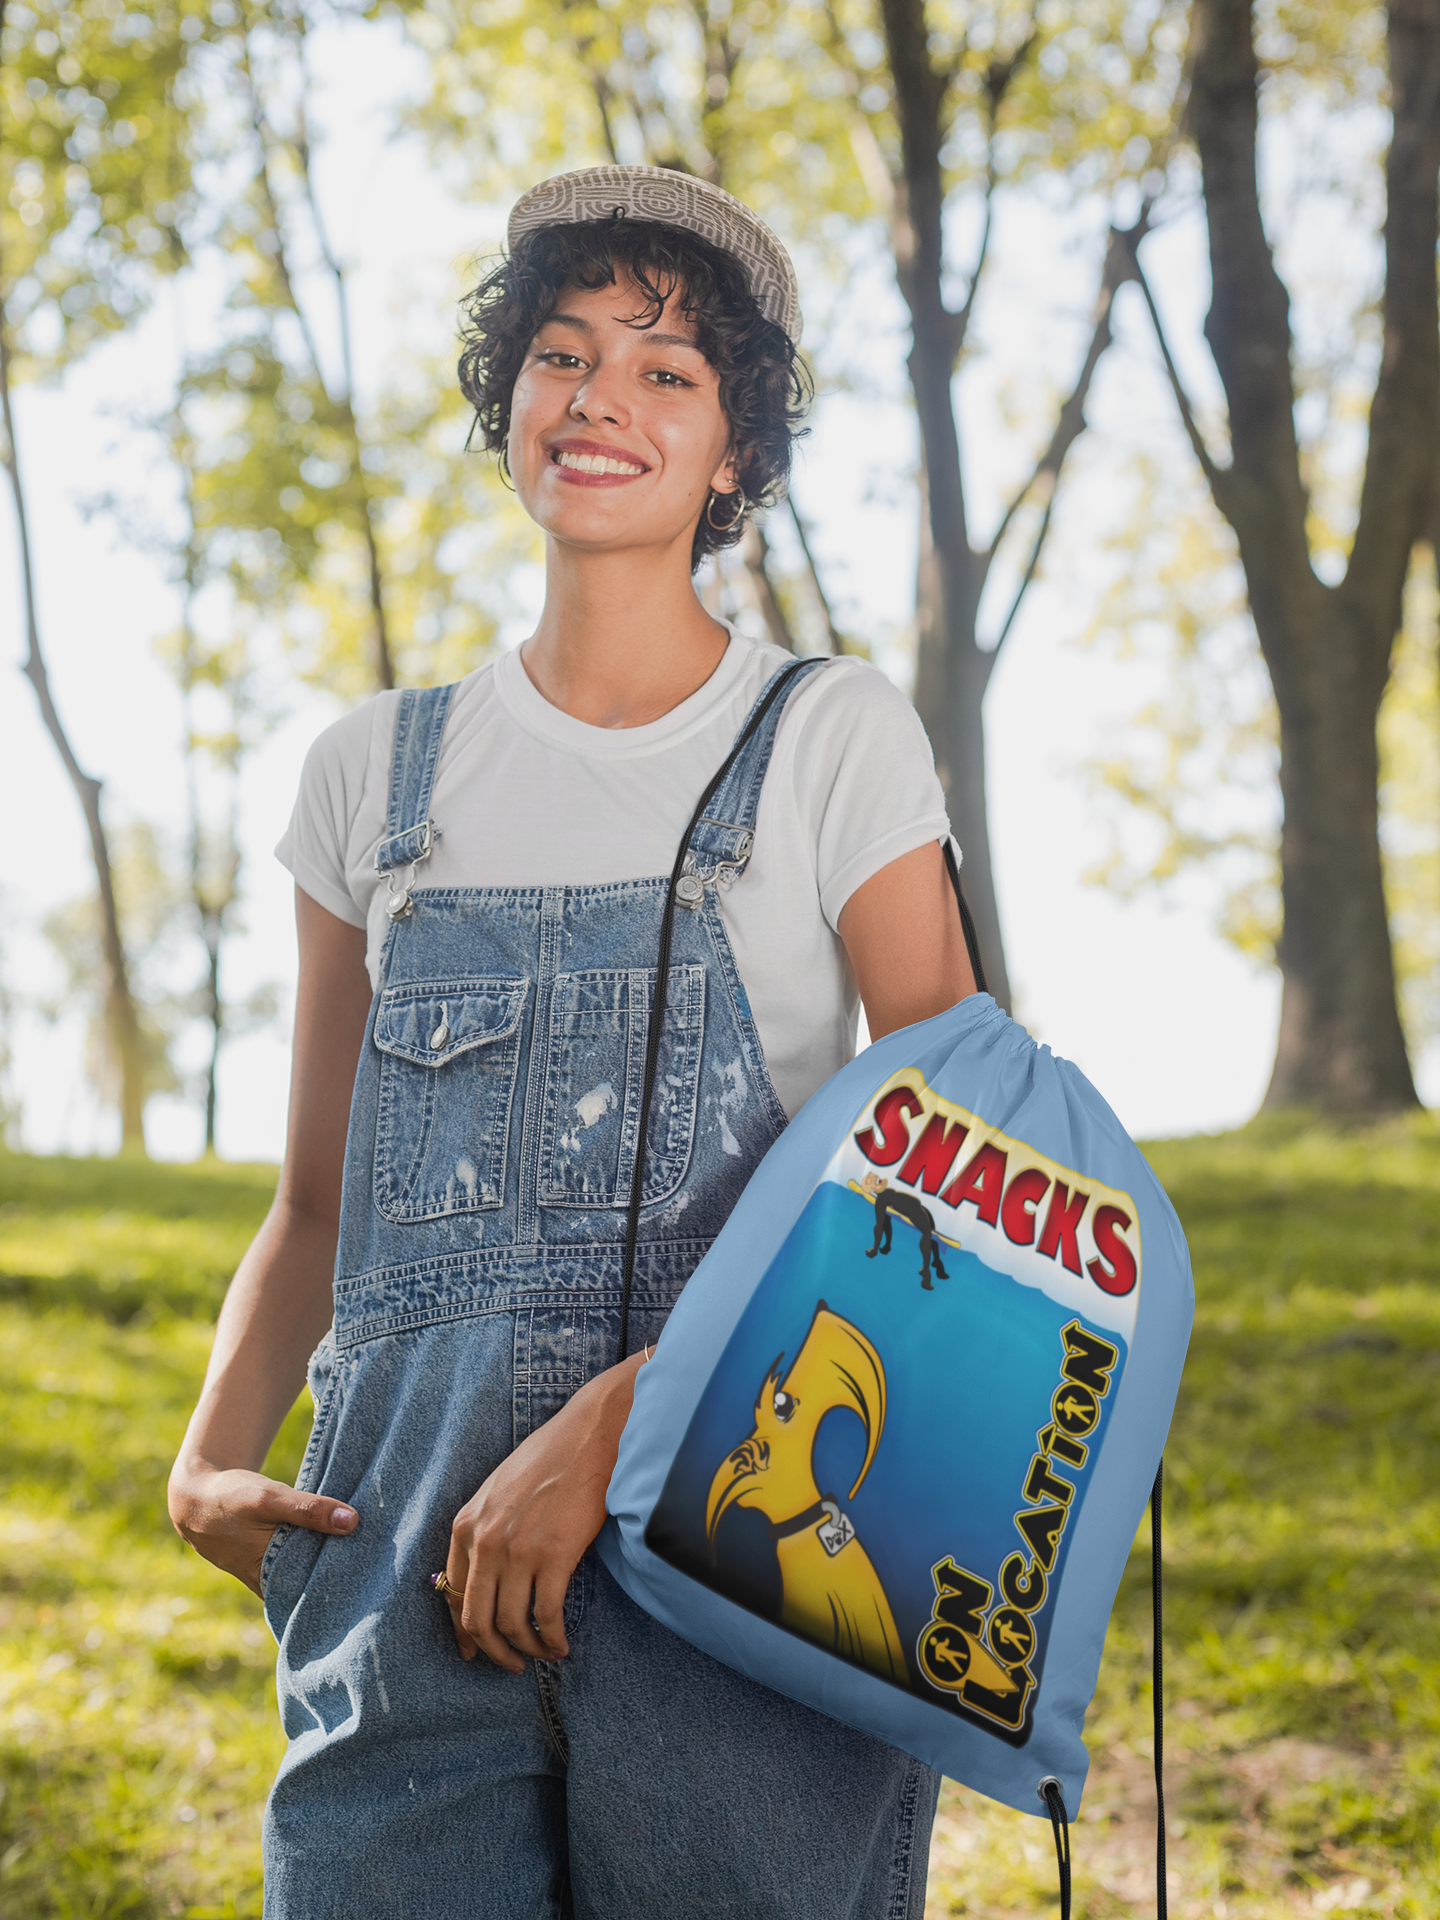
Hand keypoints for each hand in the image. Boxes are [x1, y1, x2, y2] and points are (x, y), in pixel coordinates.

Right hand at [168, 1461, 357, 1597]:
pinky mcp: (270, 1559)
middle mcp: (270, 1584)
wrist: (196, 1495)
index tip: (376, 1583)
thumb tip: (353, 1522)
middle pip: (313, 1586)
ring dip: (330, 1563)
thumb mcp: (270, 1499)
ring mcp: (269, 1573)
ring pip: (307, 1573)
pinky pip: (300, 1562)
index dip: (343, 1589)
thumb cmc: (232, 1498)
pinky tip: (343, 1541)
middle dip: (341, 1577)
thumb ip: (309, 1510)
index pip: (314, 1595)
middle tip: (382, 1568)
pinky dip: (317, 1552)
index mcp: (268, 1578)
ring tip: (370, 1555)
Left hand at [440, 1354, 642, 1669]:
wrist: (590, 1434)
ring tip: (544, 1653)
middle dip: (493, 1651)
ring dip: (528, 1649)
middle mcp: (485, 1541)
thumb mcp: (498, 1491)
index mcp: (466, 1525)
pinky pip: (547, 1614)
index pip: (452, 1595)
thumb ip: (484, 1531)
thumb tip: (483, 1577)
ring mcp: (519, 1549)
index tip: (476, 1649)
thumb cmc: (549, 1458)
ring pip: (512, 1624)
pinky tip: (561, 1643)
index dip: (464, 1632)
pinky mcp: (555, 1555)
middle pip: (478, 1618)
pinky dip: (552, 1638)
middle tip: (511, 1664)